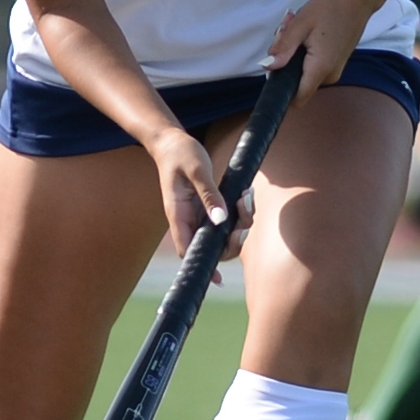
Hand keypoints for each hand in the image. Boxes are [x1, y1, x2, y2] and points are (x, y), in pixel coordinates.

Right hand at [147, 128, 240, 271]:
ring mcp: (197, 215)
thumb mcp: (197, 169)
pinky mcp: (206, 207)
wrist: (172, 141)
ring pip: (221, 234)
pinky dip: (239, 212)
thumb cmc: (181, 153)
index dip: (202, 267)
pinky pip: (225, 219)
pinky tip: (245, 196)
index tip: (219, 278)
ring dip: (240, 223)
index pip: (188, 250)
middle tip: (244, 225)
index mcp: (178, 214)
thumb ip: (209, 195)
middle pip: (209, 247)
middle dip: (232, 242)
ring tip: (247, 199)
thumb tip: (221, 221)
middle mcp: (187, 220)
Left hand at [265, 0, 370, 89]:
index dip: (280, 90)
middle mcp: (329, 76)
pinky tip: (306, 34)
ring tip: (296, 31)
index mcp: (320, 69)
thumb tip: (268, 67)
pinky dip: (304, 54)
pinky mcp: (336, 64)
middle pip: (297, 83)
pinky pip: (313, 67)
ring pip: (303, 74)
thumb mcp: (300, 25)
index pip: (297, 99)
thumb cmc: (329, 8)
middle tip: (285, 35)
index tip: (273, 70)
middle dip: (285, 64)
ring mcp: (334, 71)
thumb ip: (283, 48)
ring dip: (294, 56)